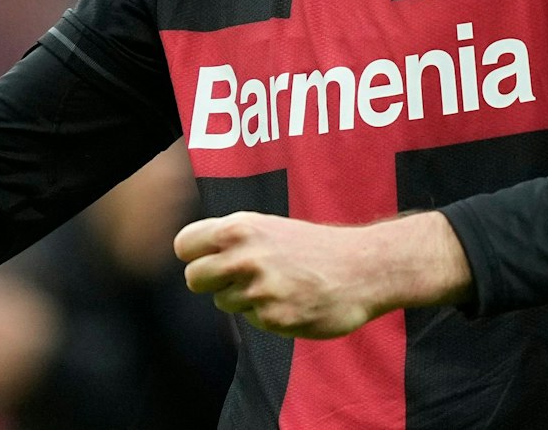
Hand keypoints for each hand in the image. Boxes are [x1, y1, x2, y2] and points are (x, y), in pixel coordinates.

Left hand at [173, 211, 471, 338]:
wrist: (363, 267)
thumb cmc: (313, 246)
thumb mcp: (267, 227)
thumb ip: (231, 239)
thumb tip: (194, 256)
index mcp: (239, 228)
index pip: (184, 246)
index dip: (195, 254)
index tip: (209, 258)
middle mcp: (243, 257)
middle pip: (193, 278)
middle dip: (210, 282)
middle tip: (237, 278)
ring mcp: (257, 290)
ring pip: (224, 302)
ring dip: (243, 298)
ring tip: (277, 284)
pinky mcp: (273, 319)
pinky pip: (252, 320)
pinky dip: (267, 314)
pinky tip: (292, 300)